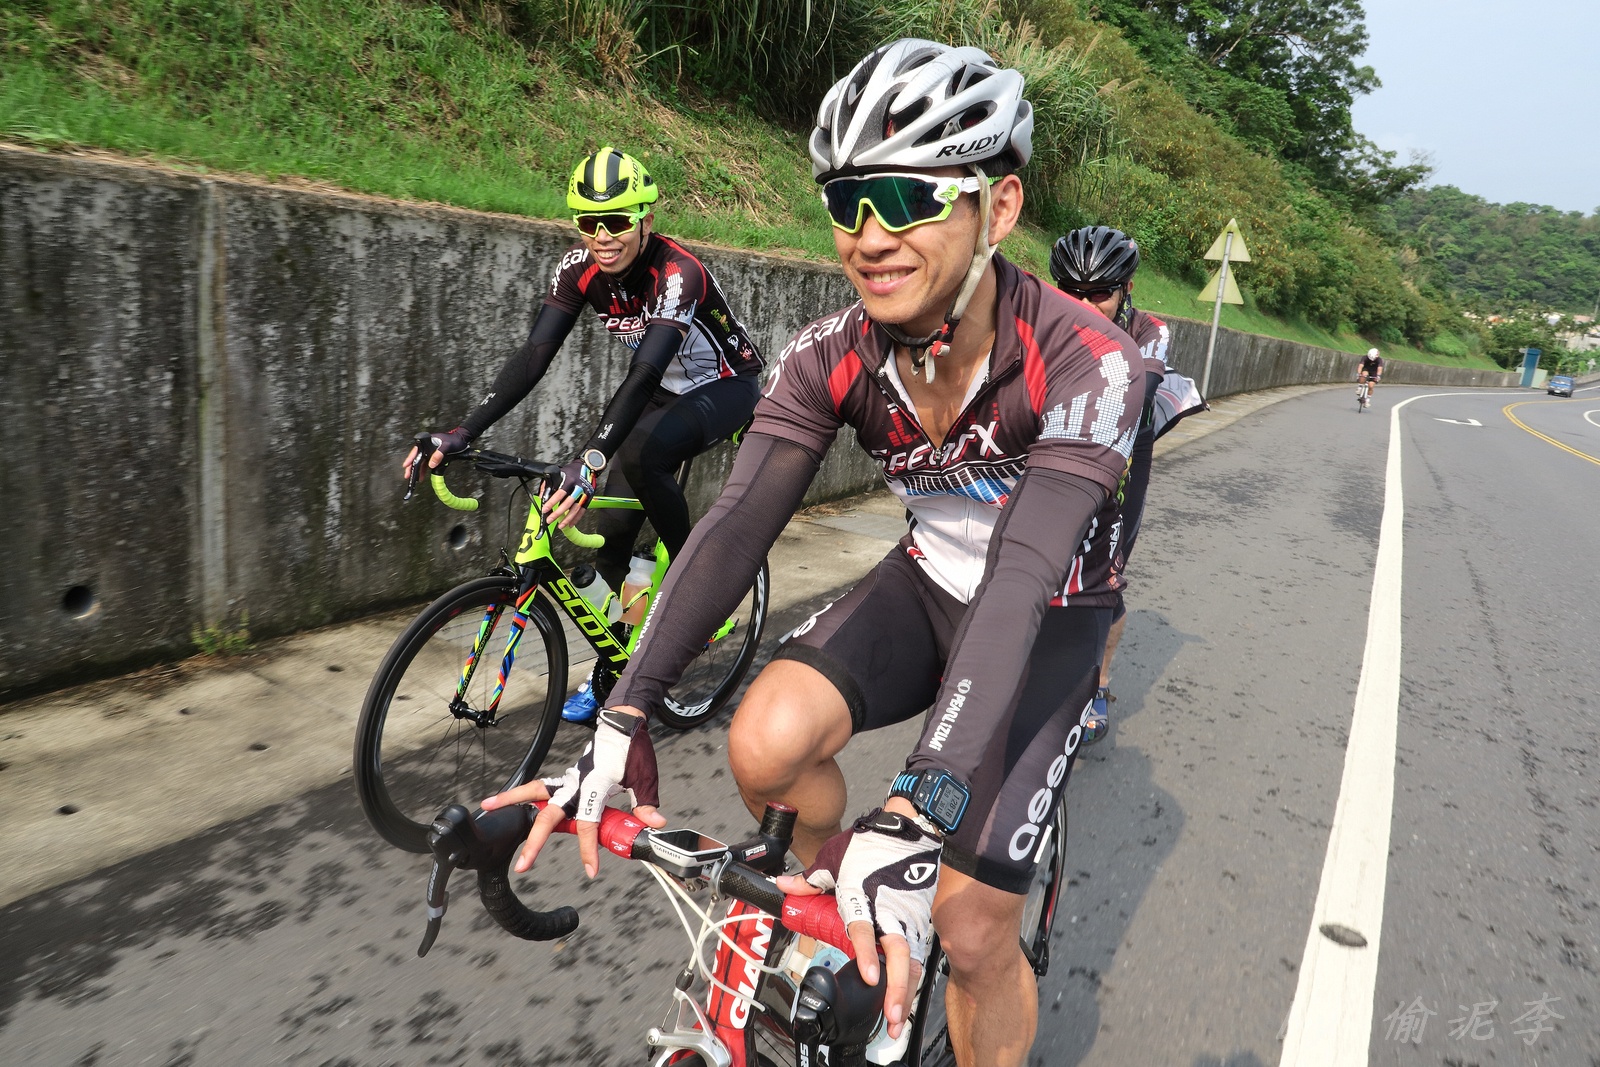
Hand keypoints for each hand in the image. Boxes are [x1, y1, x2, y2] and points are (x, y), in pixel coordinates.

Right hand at [402, 427, 472, 479]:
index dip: (410, 458)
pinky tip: (422, 476)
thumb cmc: (455, 440)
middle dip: (411, 467)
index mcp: (428, 441)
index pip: (416, 450)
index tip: (406, 465)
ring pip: (421, 462)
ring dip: (417, 470)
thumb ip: (439, 454)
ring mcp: (430, 451)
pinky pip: (427, 464)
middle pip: (417, 457)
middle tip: (407, 475)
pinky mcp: (434, 456)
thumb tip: (431, 464)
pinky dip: (424, 470)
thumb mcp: (447, 446)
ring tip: (414, 479)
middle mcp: (427, 446)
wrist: (462, 440)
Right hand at [480, 707, 664, 877]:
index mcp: (595, 784)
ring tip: (487, 806)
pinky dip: (522, 794)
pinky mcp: (566, 776)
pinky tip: (506, 801)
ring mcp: (568, 778)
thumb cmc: (632, 749)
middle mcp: (576, 782)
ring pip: (534, 792)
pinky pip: (541, 788)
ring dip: (510, 799)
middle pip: (549, 815)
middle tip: (523, 866)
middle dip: (535, 842)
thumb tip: (655, 825)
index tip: (591, 870)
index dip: (588, 848)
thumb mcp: (645, 777)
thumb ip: (645, 804)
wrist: (624, 723)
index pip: (588, 823)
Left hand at [541, 456, 598, 527]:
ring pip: (576, 509)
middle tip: (550, 519)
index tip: (545, 509)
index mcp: (569, 480)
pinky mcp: (589, 498)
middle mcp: (578, 487)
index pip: (559, 493)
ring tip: (560, 525)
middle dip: (558, 513)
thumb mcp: (558, 474)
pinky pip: (582, 511)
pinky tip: (570, 524)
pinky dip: (576, 519)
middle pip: (568, 503)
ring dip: (567, 519)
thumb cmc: (571, 471)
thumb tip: (542, 497)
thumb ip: (548, 485)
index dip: (552, 502)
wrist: (588, 467)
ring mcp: (585, 494)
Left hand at [775, 808, 941, 1039]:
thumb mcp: (834, 858)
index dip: (866, 953)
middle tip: (891, 1015)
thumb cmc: (870, 844)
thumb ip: (809, 879)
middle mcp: (890, 911)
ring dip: (905, 990)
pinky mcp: (919, 920)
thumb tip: (783, 886)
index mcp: (864, 896)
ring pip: (911, 960)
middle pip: (898, 954)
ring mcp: (908, 917)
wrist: (907, 829)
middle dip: (896, 987)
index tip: (869, 976)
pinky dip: (911, 978)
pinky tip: (905, 998)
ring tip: (897, 1018)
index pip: (864, 930)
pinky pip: (916, 953)